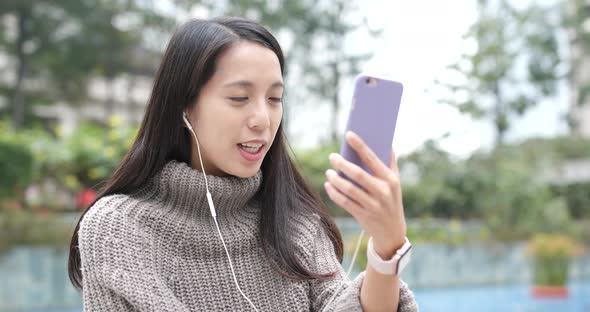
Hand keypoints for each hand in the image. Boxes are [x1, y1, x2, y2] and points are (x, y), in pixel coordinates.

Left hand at [324, 131, 406, 258]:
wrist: (393, 231)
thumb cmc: (391, 199)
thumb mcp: (395, 182)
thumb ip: (390, 162)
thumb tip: (386, 141)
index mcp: (390, 179)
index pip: (373, 159)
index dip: (360, 145)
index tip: (348, 134)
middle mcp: (382, 192)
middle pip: (358, 174)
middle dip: (342, 164)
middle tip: (332, 157)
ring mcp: (373, 205)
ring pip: (349, 190)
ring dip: (336, 179)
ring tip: (329, 172)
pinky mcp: (363, 215)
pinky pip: (345, 202)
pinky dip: (334, 193)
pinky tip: (328, 185)